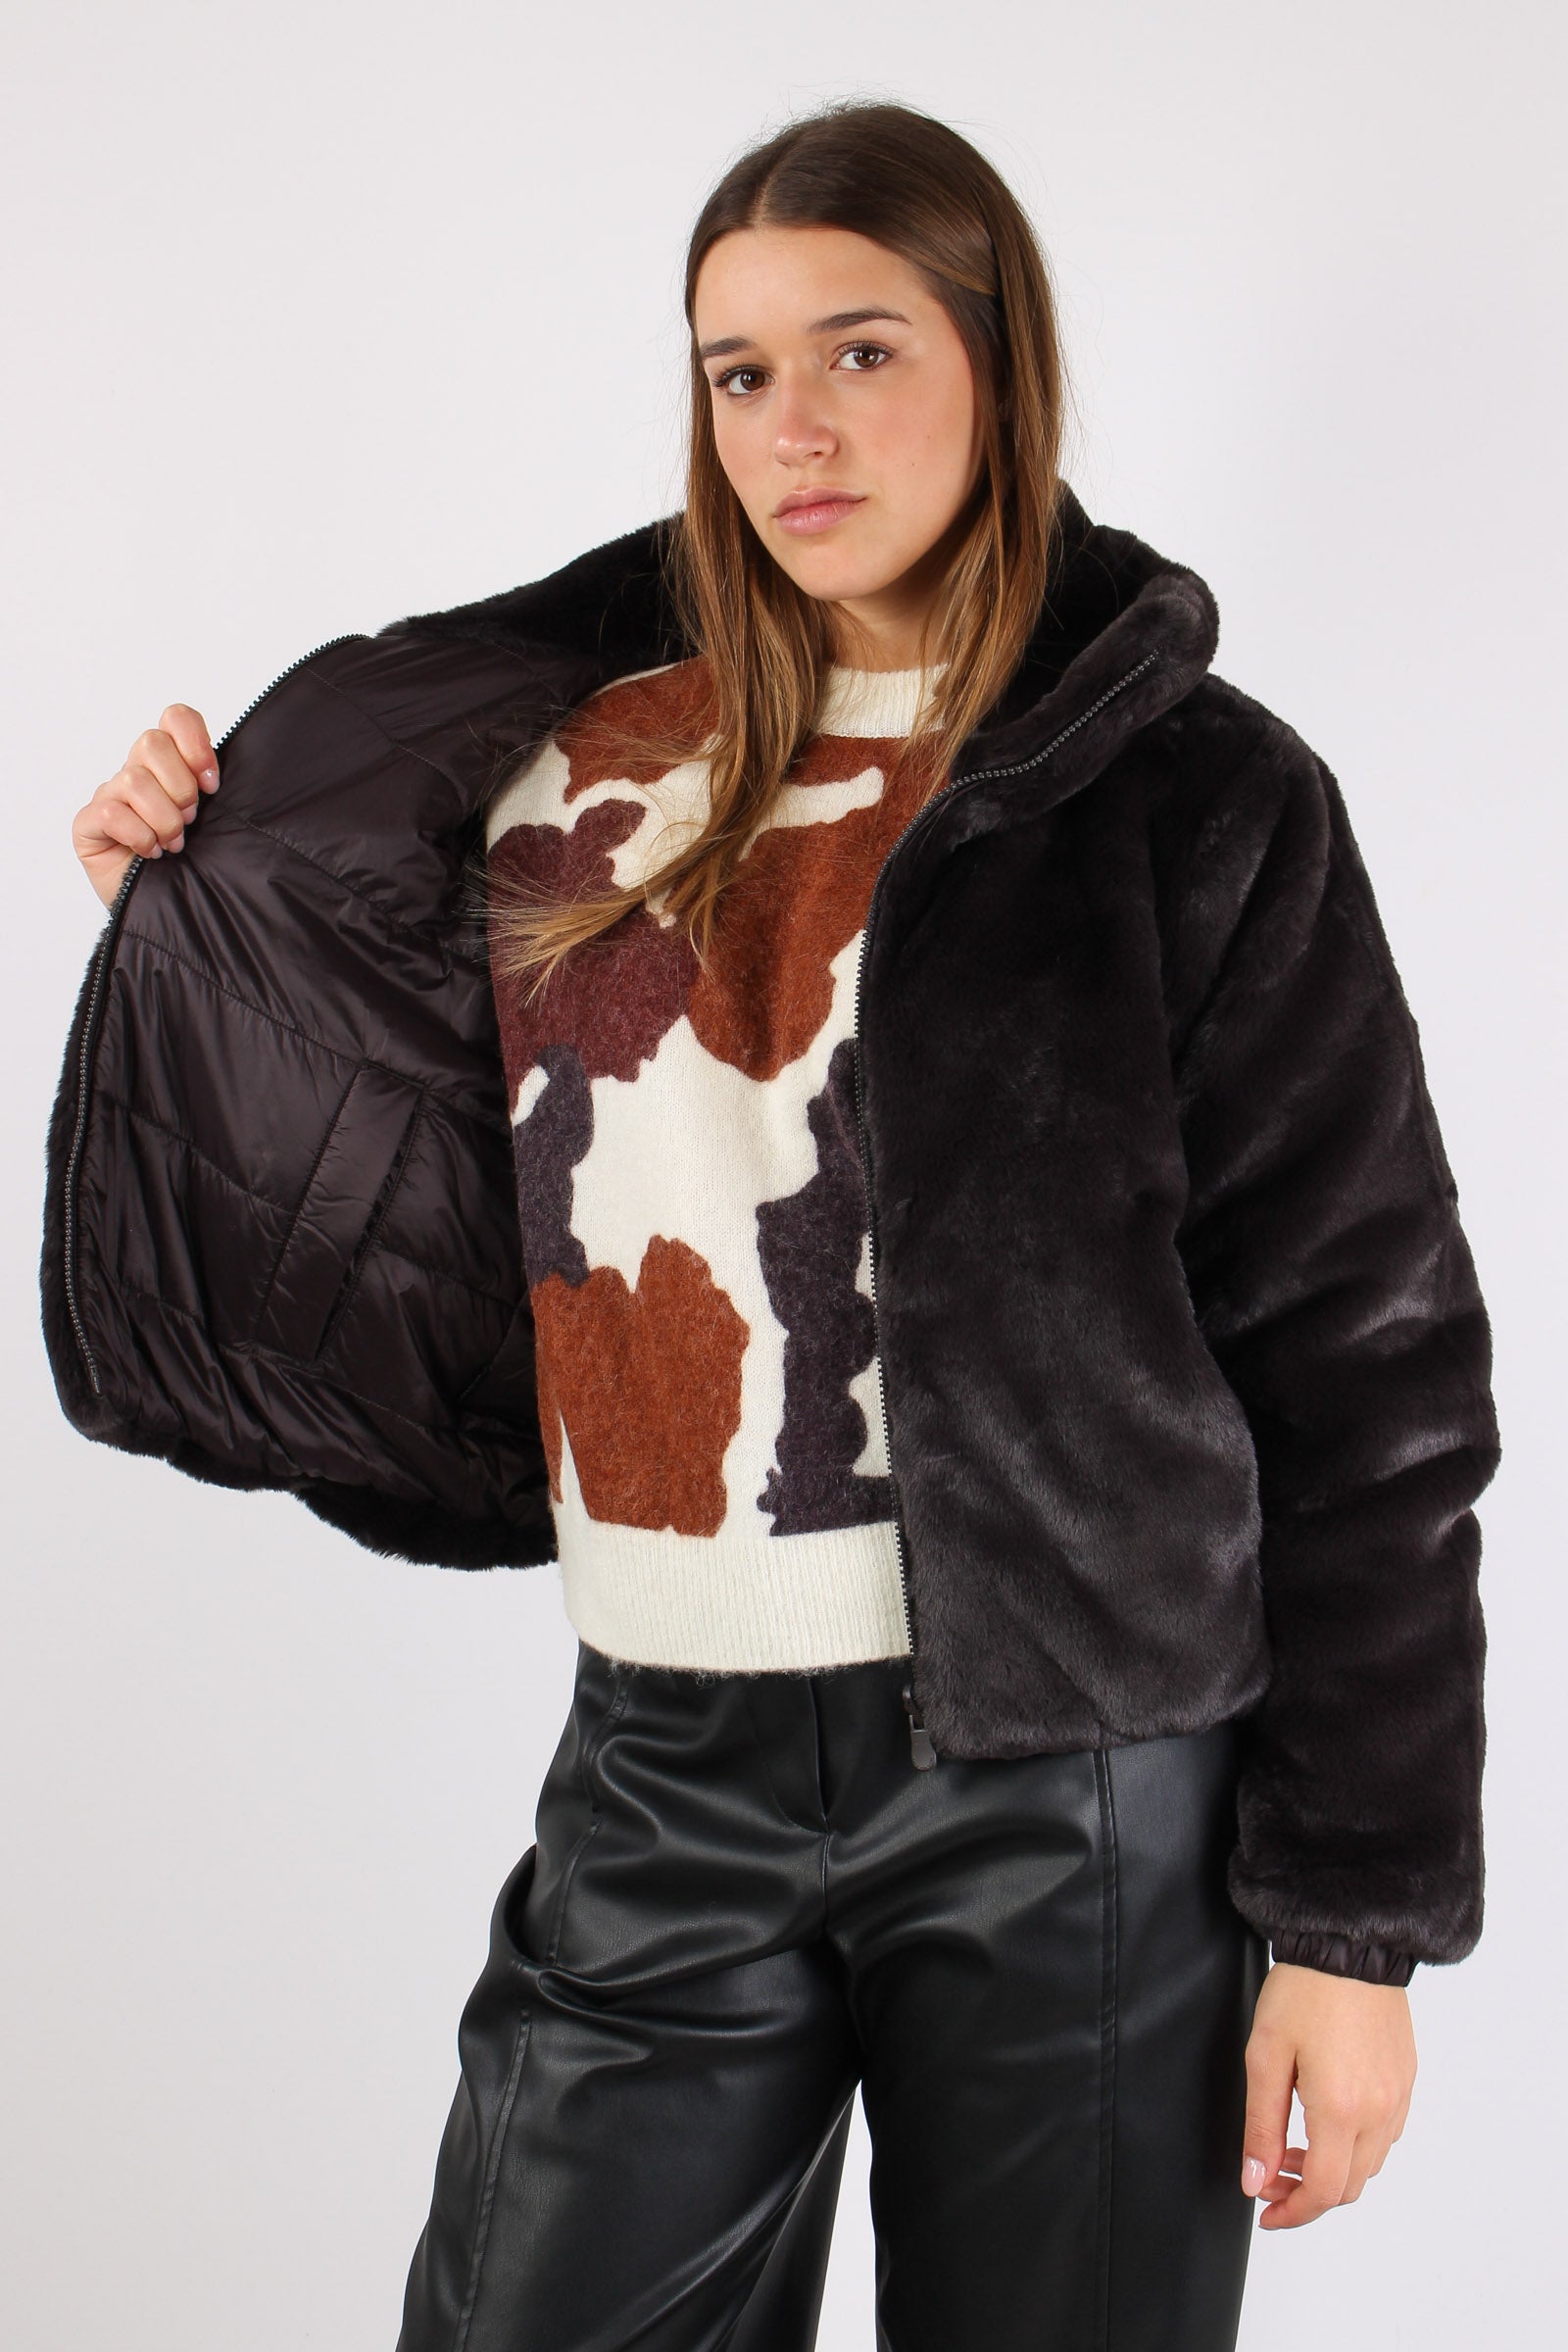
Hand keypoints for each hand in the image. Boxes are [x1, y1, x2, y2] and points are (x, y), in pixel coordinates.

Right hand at [72, 704, 219, 908]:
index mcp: (169, 765)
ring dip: (163, 819)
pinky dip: (138, 836)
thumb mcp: (217, 821)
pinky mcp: (88, 825)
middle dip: (181, 787)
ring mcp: (110, 797)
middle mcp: (137, 773)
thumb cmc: (197, 866)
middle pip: (152, 742)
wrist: (175, 913)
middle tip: (190, 820)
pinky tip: (150, 852)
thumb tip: (223, 774)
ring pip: (134, 780)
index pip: (175, 718)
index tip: (213, 785)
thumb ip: (215, 790)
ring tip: (174, 844)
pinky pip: (110, 812)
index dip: (195, 743)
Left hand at [1240, 1960, 1415, 2226]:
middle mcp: (1380, 2111)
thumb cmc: (1303, 1992)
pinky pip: (1385, 2135)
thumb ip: (1260, 2125)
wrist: (1348, 1944)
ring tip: (1291, 2148)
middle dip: (1307, 2194)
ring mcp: (1399, 2097)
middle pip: (1349, 2186)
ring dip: (1332, 2170)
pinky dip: (1355, 2145)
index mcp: (1342, 2110)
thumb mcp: (1266, 2057)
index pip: (1323, 2191)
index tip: (1266, 2212)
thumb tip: (1254, 2180)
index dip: (1292, 2211)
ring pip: (1369, 2164)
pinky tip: (1324, 2121)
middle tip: (1269, 2177)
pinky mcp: (1407, 2080)